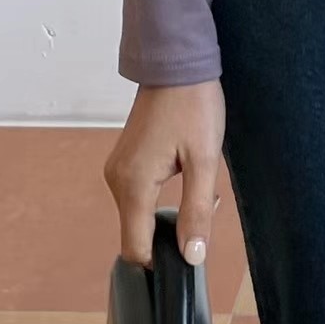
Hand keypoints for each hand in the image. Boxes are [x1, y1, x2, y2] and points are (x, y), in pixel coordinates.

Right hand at [104, 79, 224, 267]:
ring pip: (139, 215)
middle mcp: (117, 181)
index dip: (161, 262)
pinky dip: (160, 197)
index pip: (135, 250)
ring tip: (200, 183)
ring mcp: (118, 169)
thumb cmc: (193, 103)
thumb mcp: (205, 158)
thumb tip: (191, 257)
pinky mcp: (125, 160)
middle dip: (171, 234)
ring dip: (168, 214)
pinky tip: (186, 174)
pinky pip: (139, 194)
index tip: (190, 255)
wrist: (177, 61)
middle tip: (207, 207)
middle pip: (137, 234)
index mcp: (133, 185)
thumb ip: (197, 210)